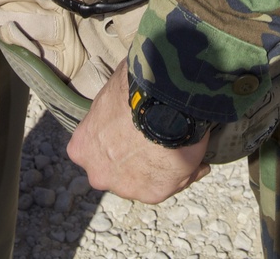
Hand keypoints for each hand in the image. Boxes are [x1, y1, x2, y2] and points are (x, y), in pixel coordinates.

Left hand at [67, 62, 210, 203]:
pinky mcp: (154, 194)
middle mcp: (98, 173)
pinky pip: (172, 184)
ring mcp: (126, 188)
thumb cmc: (133, 86)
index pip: (94, 147)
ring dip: (158, 165)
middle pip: (115, 168)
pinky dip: (185, 171)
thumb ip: (114, 107)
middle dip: (132, 156)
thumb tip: (126, 102)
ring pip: (144, 179)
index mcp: (82, 146)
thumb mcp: (113, 89)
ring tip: (179, 143)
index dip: (113, 136)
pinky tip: (197, 157)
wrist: (160, 101)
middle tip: (154, 136)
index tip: (129, 126)